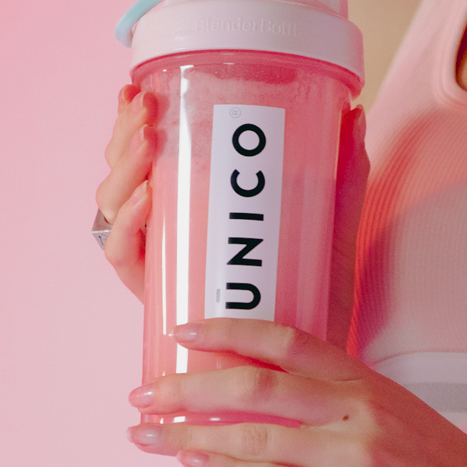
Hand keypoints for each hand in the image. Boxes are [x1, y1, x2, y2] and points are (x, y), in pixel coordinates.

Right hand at [93, 92, 367, 347]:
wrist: (308, 379)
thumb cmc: (315, 308)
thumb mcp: (329, 235)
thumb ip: (341, 182)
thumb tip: (355, 116)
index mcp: (192, 212)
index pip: (147, 158)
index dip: (129, 121)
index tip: (136, 86)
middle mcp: (166, 237)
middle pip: (121, 176)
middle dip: (123, 135)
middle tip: (146, 107)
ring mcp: (159, 267)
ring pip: (112, 210)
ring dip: (124, 170)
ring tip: (149, 141)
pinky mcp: (160, 300)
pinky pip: (126, 260)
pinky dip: (130, 227)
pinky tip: (148, 201)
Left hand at [126, 319, 466, 466]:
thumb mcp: (400, 420)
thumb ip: (345, 407)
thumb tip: (285, 404)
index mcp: (365, 381)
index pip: (285, 338)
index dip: (227, 330)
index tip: (180, 331)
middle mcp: (356, 406)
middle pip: (254, 382)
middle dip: (187, 386)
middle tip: (140, 393)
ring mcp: (355, 451)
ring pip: (253, 433)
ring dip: (189, 434)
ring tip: (145, 436)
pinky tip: (191, 465)